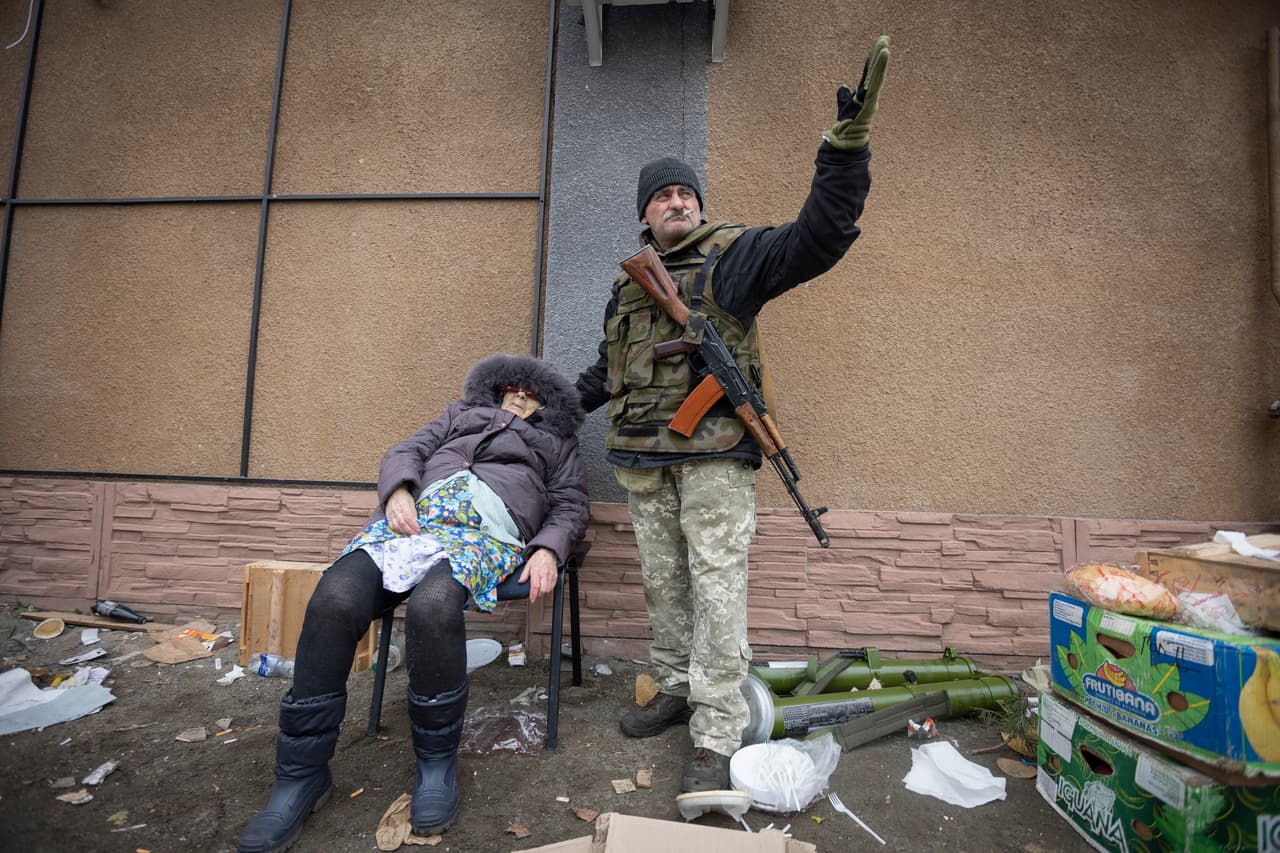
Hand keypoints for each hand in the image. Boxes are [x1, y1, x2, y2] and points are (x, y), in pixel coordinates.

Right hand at [385, 487, 419, 535]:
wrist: (394, 493)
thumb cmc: (404, 497)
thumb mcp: (411, 502)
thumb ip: (413, 512)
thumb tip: (416, 522)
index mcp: (403, 504)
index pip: (408, 517)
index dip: (413, 524)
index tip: (418, 529)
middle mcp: (395, 510)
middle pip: (402, 523)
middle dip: (409, 530)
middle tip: (415, 534)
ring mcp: (390, 514)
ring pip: (396, 525)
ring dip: (404, 531)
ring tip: (410, 534)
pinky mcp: (387, 516)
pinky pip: (391, 525)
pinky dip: (397, 530)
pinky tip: (402, 532)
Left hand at [518, 547, 558, 602]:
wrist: (548, 552)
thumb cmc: (538, 557)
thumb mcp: (528, 564)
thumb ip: (524, 574)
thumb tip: (520, 581)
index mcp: (536, 571)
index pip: (535, 586)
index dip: (533, 595)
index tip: (532, 599)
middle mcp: (544, 574)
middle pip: (543, 589)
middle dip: (539, 594)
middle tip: (536, 594)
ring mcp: (550, 575)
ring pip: (549, 589)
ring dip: (544, 592)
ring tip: (540, 591)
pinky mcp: (555, 575)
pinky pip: (553, 585)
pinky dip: (550, 589)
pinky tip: (546, 587)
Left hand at [824, 35, 889, 149]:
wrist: (844, 149)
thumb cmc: (845, 133)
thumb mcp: (843, 111)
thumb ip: (844, 98)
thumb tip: (843, 86)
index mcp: (862, 97)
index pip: (868, 76)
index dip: (872, 62)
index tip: (878, 47)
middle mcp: (868, 98)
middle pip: (874, 73)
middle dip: (878, 55)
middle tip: (884, 38)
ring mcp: (870, 101)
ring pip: (876, 77)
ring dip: (880, 61)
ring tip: (885, 45)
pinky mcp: (869, 105)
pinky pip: (875, 86)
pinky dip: (879, 72)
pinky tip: (882, 60)